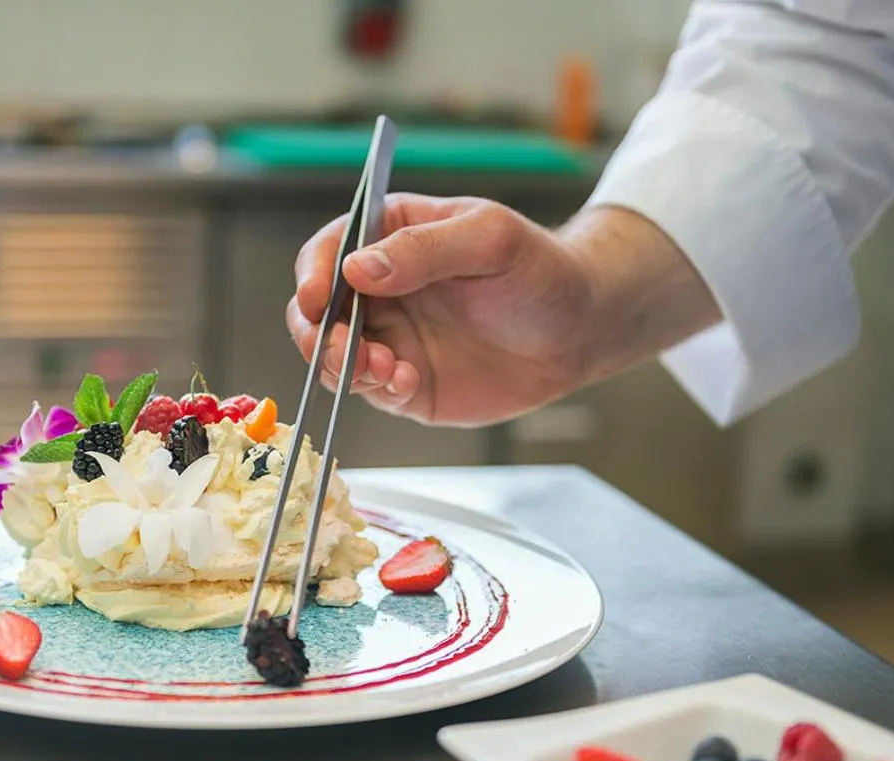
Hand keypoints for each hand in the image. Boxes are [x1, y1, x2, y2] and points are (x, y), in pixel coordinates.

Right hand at [286, 194, 720, 426]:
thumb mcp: (490, 241)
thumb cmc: (541, 270)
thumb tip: (357, 268)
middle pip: (315, 310)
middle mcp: (380, 289)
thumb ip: (425, 250)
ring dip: (343, 366)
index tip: (316, 296)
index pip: (329, 250)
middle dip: (316, 332)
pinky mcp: (406, 382)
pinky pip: (370, 390)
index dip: (313, 272)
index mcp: (391, 238)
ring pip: (333, 355)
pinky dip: (377, 389)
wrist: (580, 330)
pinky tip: (407, 381)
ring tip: (385, 368)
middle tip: (340, 348)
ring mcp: (390, 337)